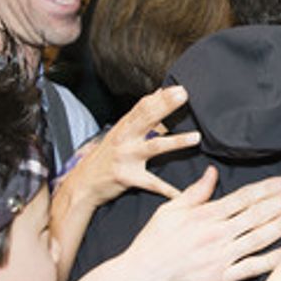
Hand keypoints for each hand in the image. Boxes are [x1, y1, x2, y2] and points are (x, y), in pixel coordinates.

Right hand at [64, 87, 198, 204]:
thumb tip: (159, 93)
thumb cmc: (107, 156)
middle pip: (148, 119)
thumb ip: (140, 115)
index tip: (178, 88)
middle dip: (166, 106)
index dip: (160, 96)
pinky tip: (182, 193)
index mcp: (125, 127)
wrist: (83, 184)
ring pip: (154, 147)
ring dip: (176, 142)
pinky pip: (152, 183)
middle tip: (184, 95)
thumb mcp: (120, 132)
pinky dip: (167, 189)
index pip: (143, 106)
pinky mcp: (128, 177)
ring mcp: (126, 157)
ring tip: (196, 137)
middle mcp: (125, 139)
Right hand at [113, 167, 280, 280]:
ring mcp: (219, 258)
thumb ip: (195, 193)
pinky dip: (271, 260)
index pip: (244, 197)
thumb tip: (213, 173)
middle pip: (257, 214)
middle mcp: (216, 234)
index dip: (269, 188)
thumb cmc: (151, 245)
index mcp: (205, 215)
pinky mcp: (220, 280)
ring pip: (259, 237)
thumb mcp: (169, 211)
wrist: (137, 280)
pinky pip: (251, 269)